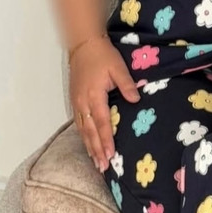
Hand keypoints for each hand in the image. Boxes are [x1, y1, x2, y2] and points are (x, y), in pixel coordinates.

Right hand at [69, 38, 139, 171]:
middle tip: (102, 167)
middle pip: (90, 131)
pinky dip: (84, 136)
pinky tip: (88, 145)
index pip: (102, 123)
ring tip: (95, 162)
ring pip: (83, 130)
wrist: (83, 45)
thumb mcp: (118, 67)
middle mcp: (83, 103)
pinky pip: (79, 123)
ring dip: (89, 146)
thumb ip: (127, 85)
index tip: (110, 155)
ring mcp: (77, 102)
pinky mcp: (75, 101)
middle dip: (97, 150)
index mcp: (94, 95)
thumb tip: (136, 101)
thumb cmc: (103, 56)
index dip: (106, 140)